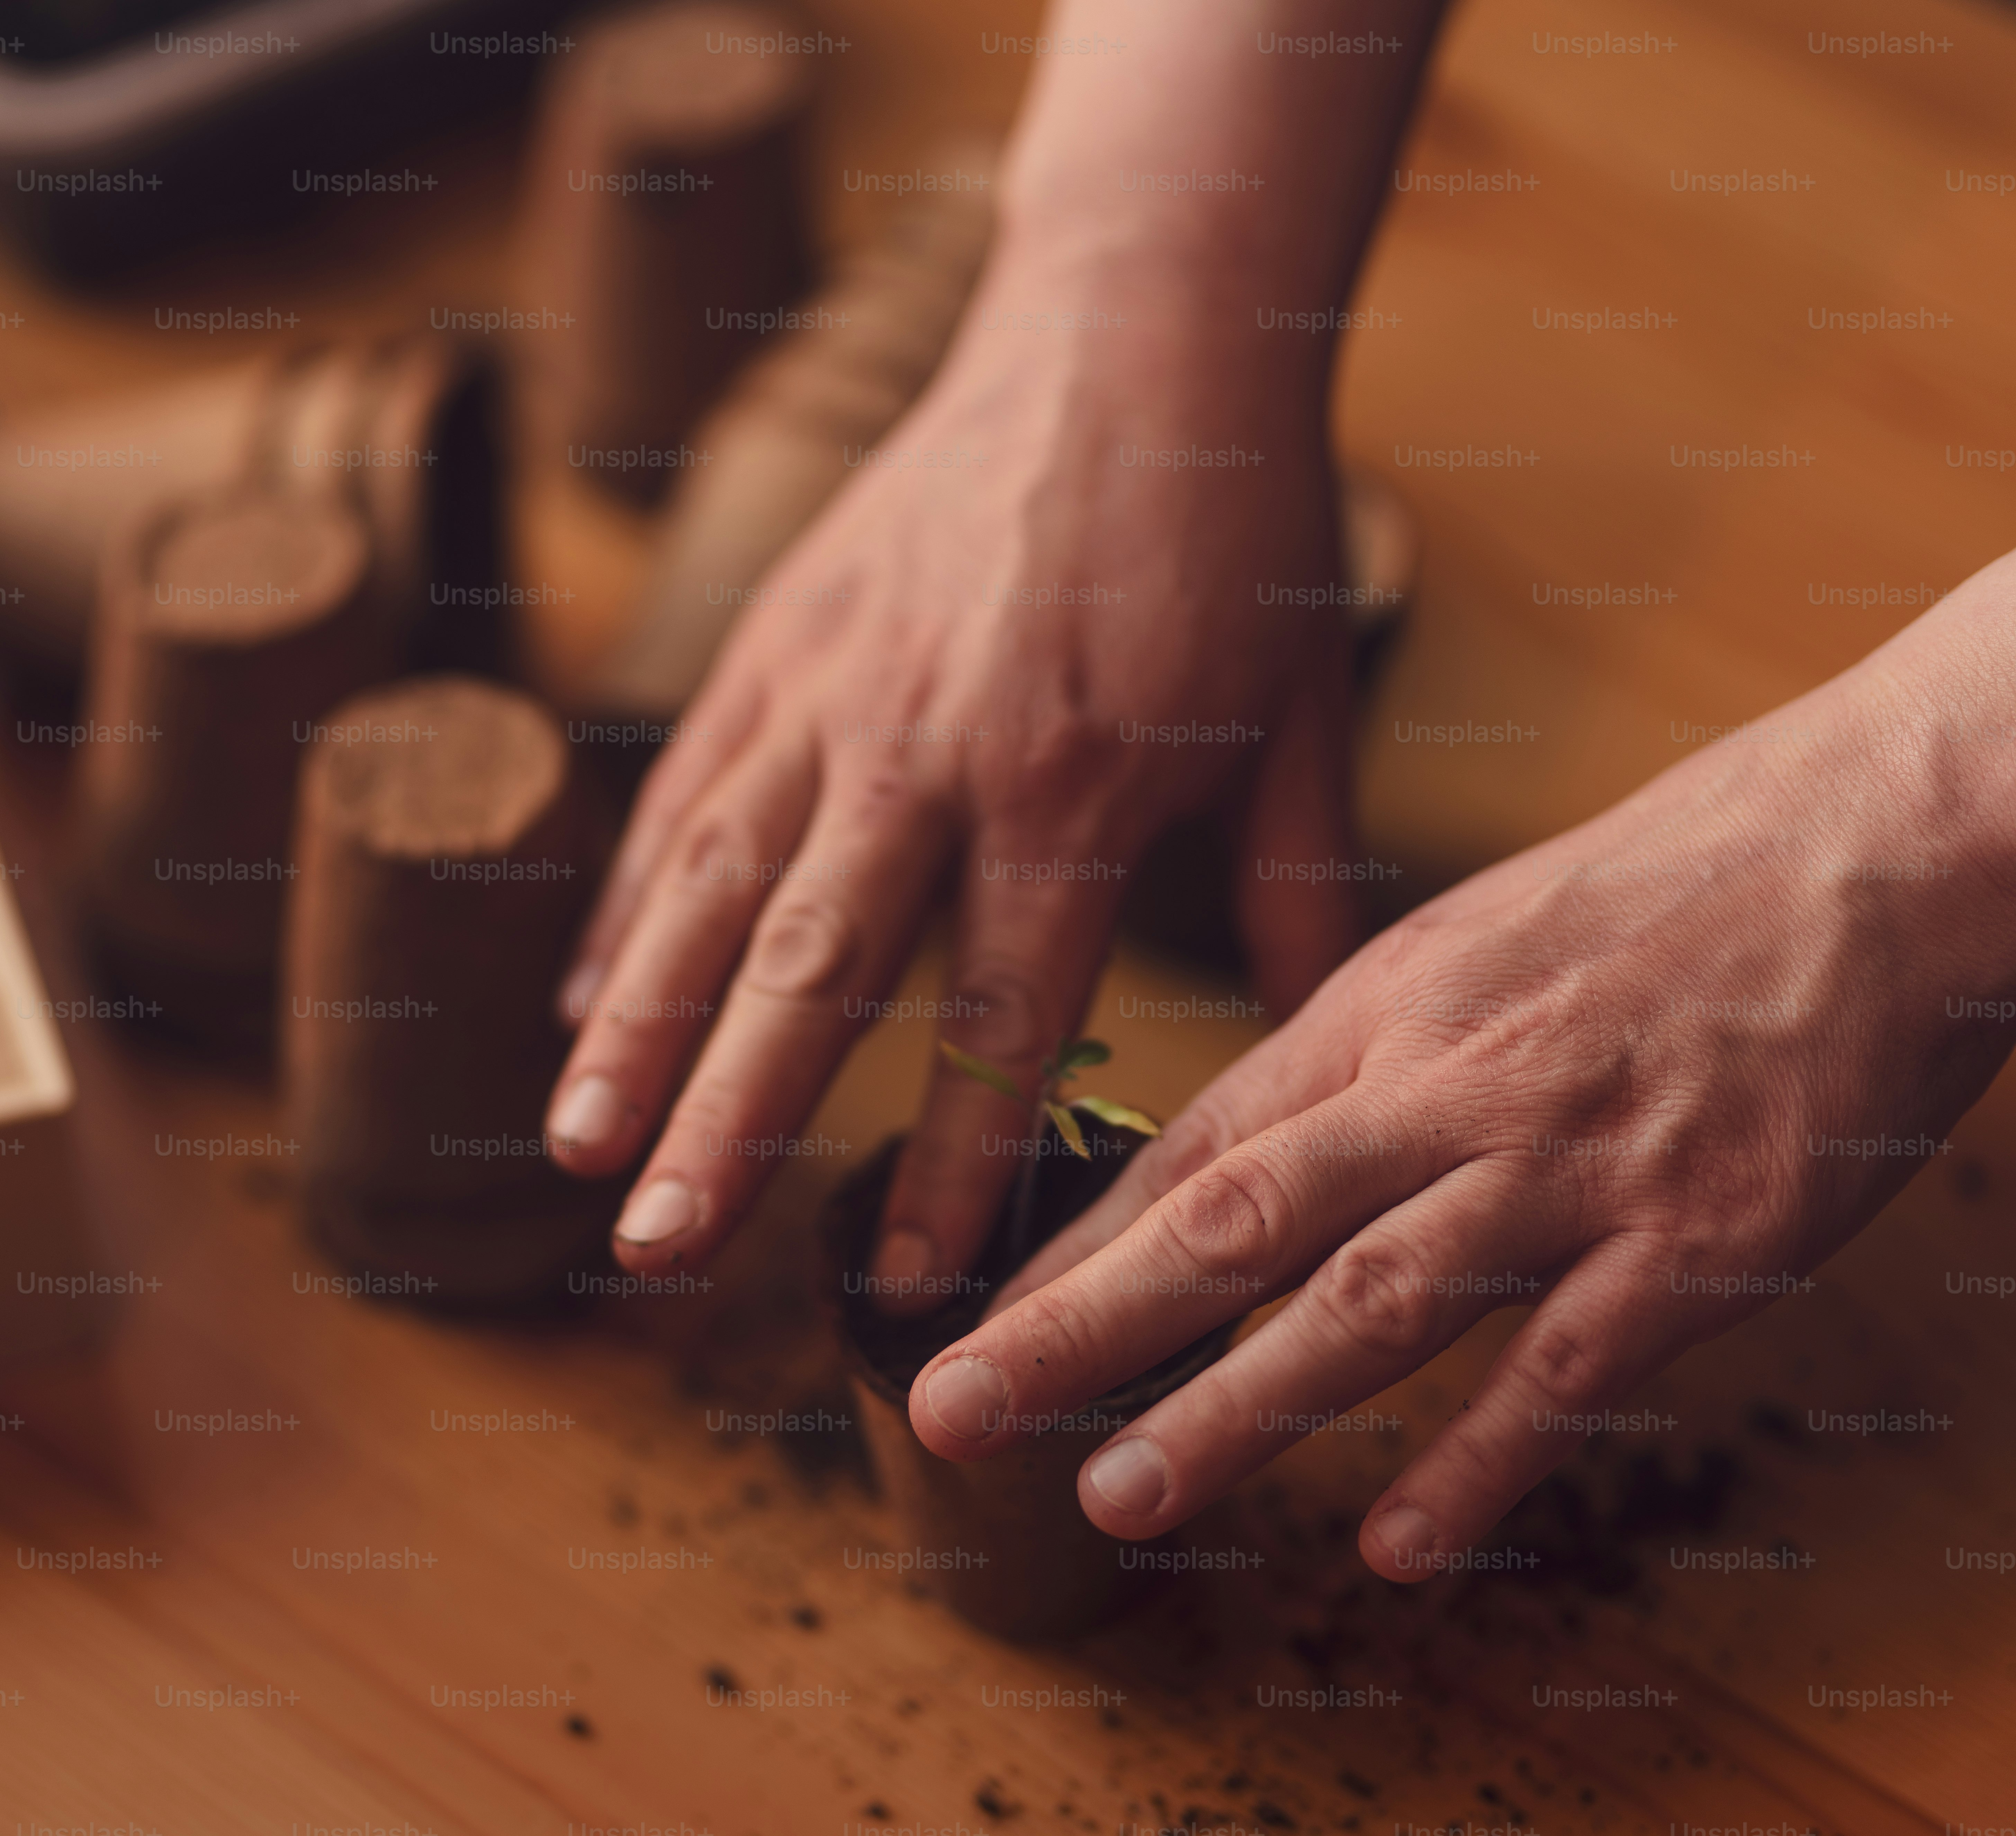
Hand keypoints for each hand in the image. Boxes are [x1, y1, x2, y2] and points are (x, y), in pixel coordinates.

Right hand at [540, 279, 1361, 1295]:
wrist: (1136, 330)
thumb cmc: (1232, 532)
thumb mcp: (1297, 712)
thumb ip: (1293, 884)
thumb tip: (1319, 1038)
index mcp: (1073, 781)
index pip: (1000, 1007)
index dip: (956, 1155)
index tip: (913, 1284)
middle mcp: (927, 748)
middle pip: (810, 968)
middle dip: (724, 1120)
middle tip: (658, 1250)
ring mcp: (831, 689)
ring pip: (711, 887)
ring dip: (636, 1028)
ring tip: (575, 1148)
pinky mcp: (775, 640)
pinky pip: (684, 796)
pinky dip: (630, 907)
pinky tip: (583, 1006)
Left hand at [906, 575, 2015, 1579]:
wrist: (1877, 842)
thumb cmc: (1674, 887)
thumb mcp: (1476, 940)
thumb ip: (1366, 1051)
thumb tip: (1259, 1137)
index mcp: (1387, 1010)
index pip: (1191, 1148)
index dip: (1071, 1248)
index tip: (971, 1321)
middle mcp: (1451, 1088)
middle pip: (1229, 1224)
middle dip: (1078, 1329)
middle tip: (958, 1413)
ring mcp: (1570, 1169)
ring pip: (1366, 1305)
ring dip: (1233, 1411)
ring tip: (1119, 1496)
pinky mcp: (1699, 1238)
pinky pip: (1563, 1371)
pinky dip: (1479, 1467)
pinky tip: (1400, 1549)